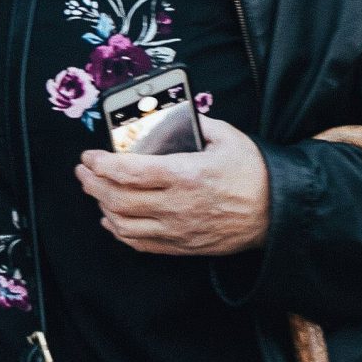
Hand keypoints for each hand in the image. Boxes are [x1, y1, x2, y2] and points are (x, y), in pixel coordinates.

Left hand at [75, 115, 269, 256]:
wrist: (278, 212)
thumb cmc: (254, 173)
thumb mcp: (226, 137)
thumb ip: (194, 123)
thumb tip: (168, 114)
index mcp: (185, 175)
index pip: (129, 172)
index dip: (101, 164)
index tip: (89, 155)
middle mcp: (177, 206)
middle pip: (118, 199)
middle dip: (92, 183)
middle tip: (84, 171)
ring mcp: (178, 230)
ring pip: (124, 224)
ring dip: (102, 206)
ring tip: (94, 190)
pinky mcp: (183, 247)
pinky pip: (140, 244)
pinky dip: (119, 231)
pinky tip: (111, 218)